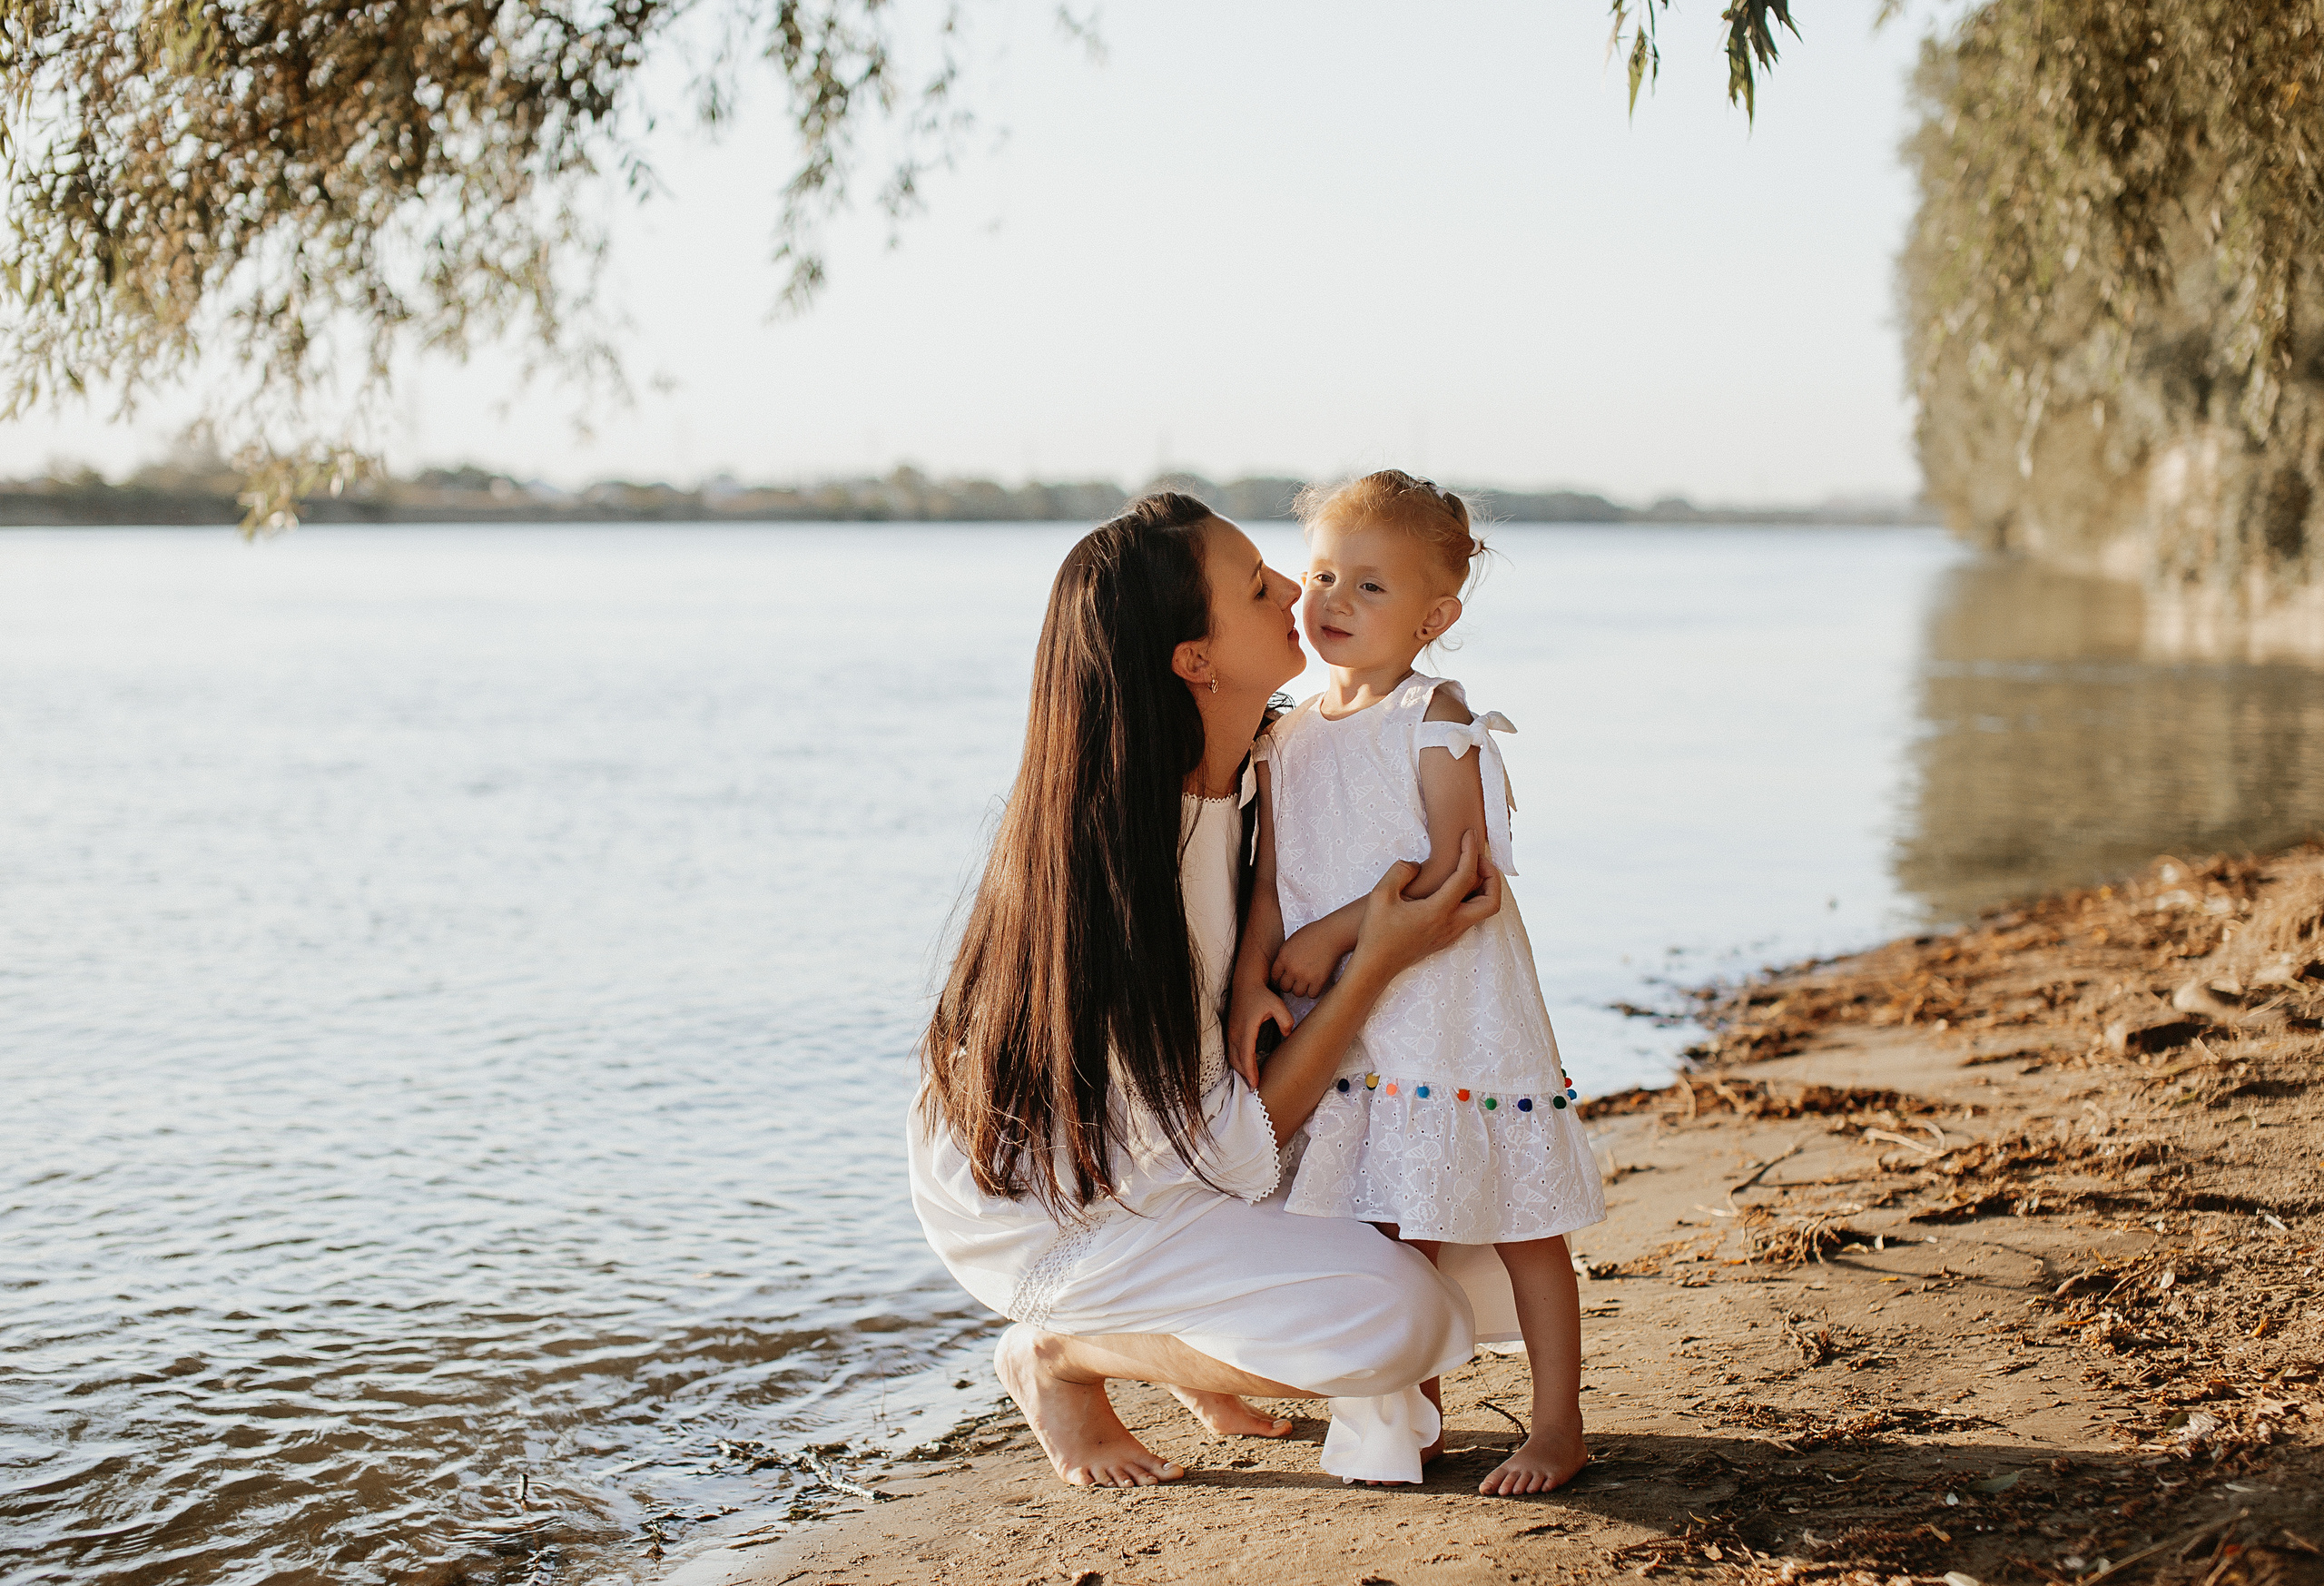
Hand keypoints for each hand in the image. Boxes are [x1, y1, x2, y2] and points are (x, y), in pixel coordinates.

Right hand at [1227, 981, 1293, 1087]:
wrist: (1246, 983)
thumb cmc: (1262, 995)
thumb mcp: (1278, 1005)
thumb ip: (1285, 1020)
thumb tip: (1287, 1034)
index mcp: (1246, 1029)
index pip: (1247, 1056)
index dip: (1250, 1072)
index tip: (1255, 1084)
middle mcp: (1236, 1033)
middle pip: (1237, 1061)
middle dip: (1245, 1076)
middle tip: (1256, 1089)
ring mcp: (1231, 1032)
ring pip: (1233, 1058)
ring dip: (1240, 1070)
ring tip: (1251, 1080)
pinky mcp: (1231, 1031)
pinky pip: (1232, 1052)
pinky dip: (1238, 1062)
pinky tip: (1246, 1067)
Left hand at [1269, 924, 1346, 1000]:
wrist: (1332, 934)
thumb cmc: (1313, 934)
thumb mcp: (1291, 941)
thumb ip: (1284, 955)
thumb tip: (1281, 969)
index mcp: (1283, 957)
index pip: (1274, 977)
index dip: (1279, 980)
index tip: (1284, 981)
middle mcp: (1292, 968)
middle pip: (1284, 987)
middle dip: (1290, 985)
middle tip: (1296, 982)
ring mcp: (1305, 975)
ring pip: (1297, 993)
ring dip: (1302, 990)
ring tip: (1307, 983)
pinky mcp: (1318, 980)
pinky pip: (1312, 995)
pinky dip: (1314, 991)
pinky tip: (1316, 984)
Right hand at [1350, 831, 1500, 980]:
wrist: (1375, 966)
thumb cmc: (1376, 932)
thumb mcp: (1380, 895)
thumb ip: (1400, 871)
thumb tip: (1417, 865)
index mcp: (1438, 911)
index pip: (1466, 876)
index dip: (1471, 851)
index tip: (1469, 834)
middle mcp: (1451, 924)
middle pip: (1492, 901)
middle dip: (1491, 876)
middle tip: (1477, 859)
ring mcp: (1451, 934)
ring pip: (1484, 910)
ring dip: (1484, 888)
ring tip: (1467, 869)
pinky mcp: (1447, 938)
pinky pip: (1472, 915)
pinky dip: (1473, 897)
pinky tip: (1454, 887)